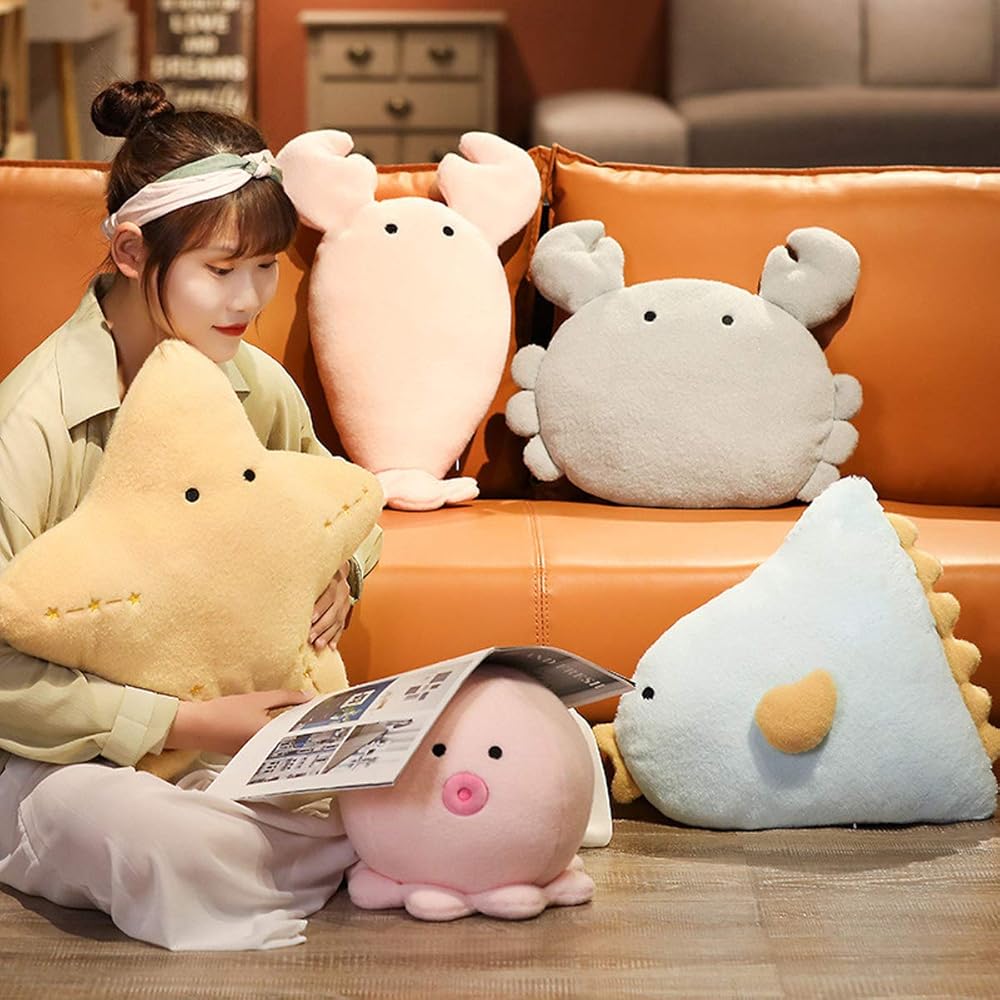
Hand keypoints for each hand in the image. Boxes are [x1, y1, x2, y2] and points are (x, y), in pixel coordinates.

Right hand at [164, 689, 312, 754]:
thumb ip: (286, 698)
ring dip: (291, 731)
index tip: (328, 714)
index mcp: (271, 737)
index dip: (314, 721)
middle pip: (293, 739)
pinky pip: (271, 744)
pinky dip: (277, 734)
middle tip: (320, 715)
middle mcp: (267, 751)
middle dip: (305, 727)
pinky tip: (282, 723)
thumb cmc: (225, 712)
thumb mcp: (259, 699)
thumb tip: (309, 697)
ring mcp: (258, 755)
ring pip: (282, 742)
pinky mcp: (250, 754)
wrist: (196, 726)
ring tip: (305, 717)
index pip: (301, 731)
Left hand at [310, 562, 352, 649]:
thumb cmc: (315, 570)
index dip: (320, 608)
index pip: (329, 594)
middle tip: (310, 637)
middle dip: (321, 626)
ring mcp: (346, 600)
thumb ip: (303, 580)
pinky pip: (342, 625)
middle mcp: (342, 589)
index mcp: (334, 578)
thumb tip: (282, 591)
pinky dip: (336, 637)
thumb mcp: (311, 571)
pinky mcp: (346, 610)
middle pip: (334, 610)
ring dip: (328, 634)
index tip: (309, 619)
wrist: (335, 567)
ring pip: (338, 620)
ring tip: (318, 645)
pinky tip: (331, 647)